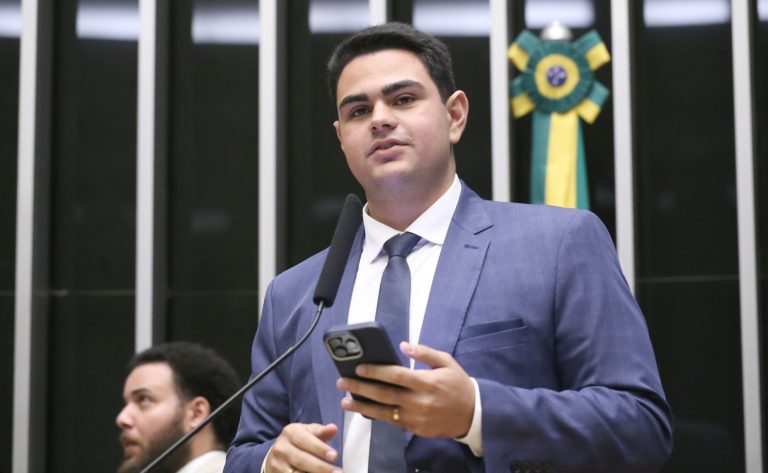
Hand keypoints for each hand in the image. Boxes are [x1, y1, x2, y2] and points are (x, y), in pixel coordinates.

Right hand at [266, 423, 340, 472]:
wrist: (277, 454)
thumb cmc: (298, 442)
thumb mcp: (308, 432)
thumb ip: (321, 431)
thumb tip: (333, 428)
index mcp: (290, 432)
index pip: (305, 440)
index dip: (320, 449)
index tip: (334, 456)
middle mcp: (282, 448)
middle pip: (302, 460)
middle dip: (321, 467)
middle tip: (338, 472)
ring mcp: (277, 464)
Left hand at [337, 342, 474, 437]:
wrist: (473, 414)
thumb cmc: (458, 384)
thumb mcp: (447, 362)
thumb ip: (425, 352)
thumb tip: (404, 345)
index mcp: (426, 382)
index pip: (396, 376)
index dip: (376, 372)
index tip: (359, 368)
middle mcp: (419, 401)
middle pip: (384, 394)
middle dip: (360, 388)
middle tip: (342, 383)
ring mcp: (416, 418)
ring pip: (384, 412)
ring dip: (362, 407)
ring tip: (345, 401)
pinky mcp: (415, 429)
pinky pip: (392, 422)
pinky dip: (377, 416)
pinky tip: (364, 410)